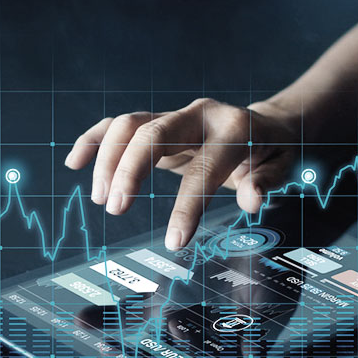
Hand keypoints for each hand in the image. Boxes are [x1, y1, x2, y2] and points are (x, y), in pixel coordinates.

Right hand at [64, 98, 298, 250]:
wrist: (263, 124)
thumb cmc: (271, 152)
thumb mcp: (282, 166)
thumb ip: (266, 181)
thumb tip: (252, 200)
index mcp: (234, 129)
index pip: (204, 167)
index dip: (188, 205)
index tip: (173, 241)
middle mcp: (199, 115)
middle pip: (154, 133)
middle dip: (130, 170)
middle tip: (115, 208)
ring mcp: (175, 115)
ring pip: (130, 125)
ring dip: (109, 160)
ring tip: (100, 199)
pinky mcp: (157, 121)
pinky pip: (118, 125)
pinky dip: (95, 140)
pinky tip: (75, 162)